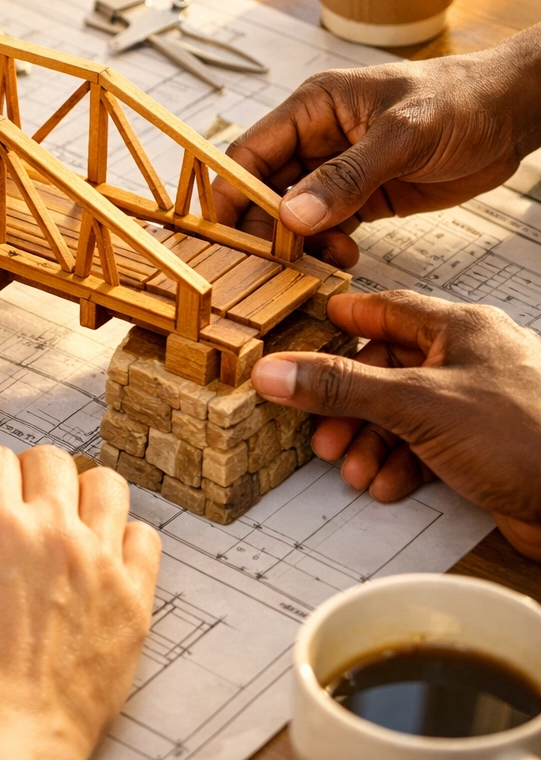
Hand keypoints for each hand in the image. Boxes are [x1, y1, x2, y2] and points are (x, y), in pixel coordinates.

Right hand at [0, 445, 161, 759]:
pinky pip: (145, 538)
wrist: (5, 741)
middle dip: (27, 472)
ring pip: (106, 485)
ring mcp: (97, 561)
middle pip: (50, 460)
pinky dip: (126, 539)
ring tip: (67, 518)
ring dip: (83, 493)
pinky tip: (103, 557)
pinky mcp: (132, 597)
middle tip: (18, 503)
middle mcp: (49, 530)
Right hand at [213, 24, 540, 266]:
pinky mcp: (362, 198)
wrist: (514, 113)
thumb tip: (291, 214)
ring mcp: (338, 171)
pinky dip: (326, 248)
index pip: (250, 153)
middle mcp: (317, 140)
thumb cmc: (462, 100)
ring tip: (317, 262)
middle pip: (265, 189)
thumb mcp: (402, 136)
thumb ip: (345, 177)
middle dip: (264, 227)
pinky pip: (327, 228)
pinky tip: (342, 258)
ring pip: (295, 215)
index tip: (223, 233)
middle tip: (269, 263)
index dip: (231, 192)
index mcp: (313, 108)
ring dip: (298, 243)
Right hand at [249, 290, 540, 560]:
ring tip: (351, 466)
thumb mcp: (416, 403)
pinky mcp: (483, 447)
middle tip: (321, 427)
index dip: (343, 322)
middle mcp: (469, 361)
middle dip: (348, 404)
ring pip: (402, 413)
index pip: (385, 311)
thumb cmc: (529, 435)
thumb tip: (278, 371)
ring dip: (370, 441)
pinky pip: (424, 446)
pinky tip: (385, 483)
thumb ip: (341, 387)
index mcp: (460, 329)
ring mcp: (477, 405)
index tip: (306, 330)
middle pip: (386, 370)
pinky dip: (398, 464)